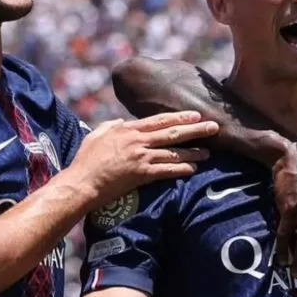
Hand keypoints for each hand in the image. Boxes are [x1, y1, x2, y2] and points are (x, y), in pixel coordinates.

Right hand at [71, 111, 218, 202]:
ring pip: (173, 152)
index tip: (195, 115)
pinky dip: (181, 169)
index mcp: (128, 129)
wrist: (82, 182)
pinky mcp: (142, 174)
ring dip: (193, 152)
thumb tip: (122, 121)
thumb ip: (112, 125)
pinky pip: (166, 170)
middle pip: (172, 133)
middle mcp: (138, 141)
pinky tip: (193, 169)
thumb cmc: (86, 159)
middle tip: (214, 127)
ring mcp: (141, 157)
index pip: (159, 120)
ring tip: (209, 152)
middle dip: (195, 130)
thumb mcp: (97, 134)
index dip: (179, 117)